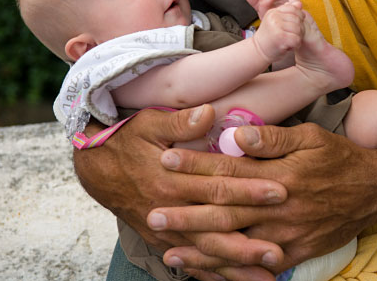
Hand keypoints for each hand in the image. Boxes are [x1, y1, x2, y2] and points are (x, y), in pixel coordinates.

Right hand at [72, 105, 286, 269]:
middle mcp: (170, 209)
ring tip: (266, 276)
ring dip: (234, 265)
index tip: (279, 191)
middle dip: (247, 242)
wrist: (96, 168)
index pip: (217, 186)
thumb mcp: (149, 123)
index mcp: (170, 180)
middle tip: (278, 251)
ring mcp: (165, 230)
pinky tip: (232, 280)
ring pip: (204, 251)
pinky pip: (188, 261)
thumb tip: (208, 113)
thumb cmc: (127, 141)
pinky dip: (210, 272)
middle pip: (214, 228)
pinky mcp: (162, 239)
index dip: (249, 189)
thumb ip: (179, 121)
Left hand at [150, 123, 376, 278]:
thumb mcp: (311, 137)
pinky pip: (260, 266)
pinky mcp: (297, 253)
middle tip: (152, 214)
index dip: (196, 165)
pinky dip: (233, 271)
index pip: (229, 170)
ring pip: (237, 244)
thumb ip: (273, 137)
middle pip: (225, 211)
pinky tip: (212, 272)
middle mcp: (280, 208)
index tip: (166, 159)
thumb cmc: (340, 158)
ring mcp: (287, 235)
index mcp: (280, 176)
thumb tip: (236, 134)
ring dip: (202, 249)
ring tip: (170, 251)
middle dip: (186, 213)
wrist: (376, 190)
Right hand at [252, 0, 304, 61]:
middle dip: (299, 29)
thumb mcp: (277, 22)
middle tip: (292, 36)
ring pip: (298, 29)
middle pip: (298, 19)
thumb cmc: (270, 38)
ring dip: (298, 37)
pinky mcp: (280, 37)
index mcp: (273, 12)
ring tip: (290, 41)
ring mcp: (276, 26)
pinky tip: (290, 46)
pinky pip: (297, 39)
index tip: (294, 25)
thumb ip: (288, 12)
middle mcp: (274, 17)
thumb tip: (299, 3)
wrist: (259, 51)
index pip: (293, 8)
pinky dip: (296, 45)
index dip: (299, 17)